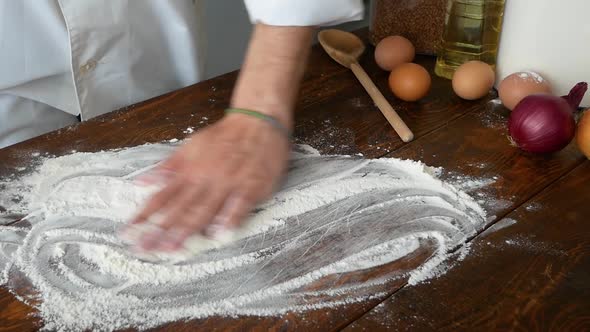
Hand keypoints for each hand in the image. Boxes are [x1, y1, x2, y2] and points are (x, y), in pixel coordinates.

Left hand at [127, 113, 289, 251]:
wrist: (258, 122)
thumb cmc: (224, 136)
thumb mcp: (191, 146)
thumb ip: (168, 167)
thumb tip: (141, 181)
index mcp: (189, 171)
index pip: (161, 197)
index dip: (144, 216)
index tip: (128, 233)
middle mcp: (205, 179)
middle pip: (179, 209)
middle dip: (160, 231)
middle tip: (144, 249)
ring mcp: (228, 184)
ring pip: (204, 211)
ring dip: (187, 231)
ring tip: (171, 248)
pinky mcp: (251, 187)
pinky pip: (238, 207)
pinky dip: (228, 221)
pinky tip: (218, 235)